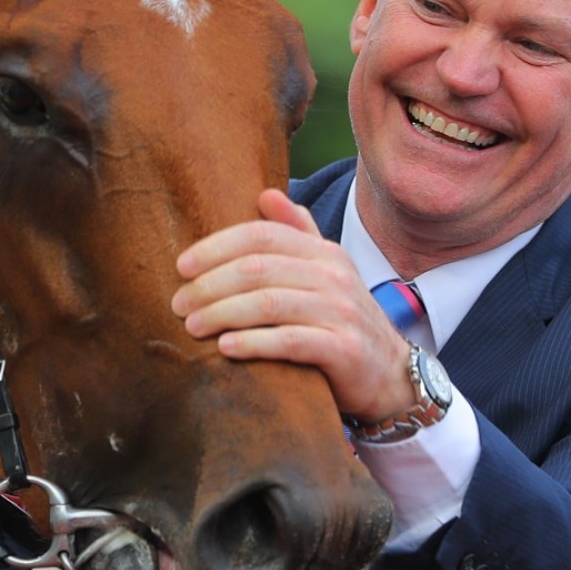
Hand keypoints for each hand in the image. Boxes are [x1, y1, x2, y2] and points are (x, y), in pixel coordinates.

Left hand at [171, 188, 413, 423]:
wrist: (391, 375)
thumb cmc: (342, 321)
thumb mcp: (326, 271)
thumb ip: (298, 233)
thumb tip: (266, 194)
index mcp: (322, 252)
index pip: (261, 235)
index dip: (216, 247)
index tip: (182, 267)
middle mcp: (334, 275)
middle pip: (257, 269)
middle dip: (209, 285)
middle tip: (178, 305)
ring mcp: (341, 312)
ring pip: (269, 303)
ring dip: (222, 313)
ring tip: (192, 326)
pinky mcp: (344, 350)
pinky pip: (290, 341)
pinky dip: (253, 343)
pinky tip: (225, 348)